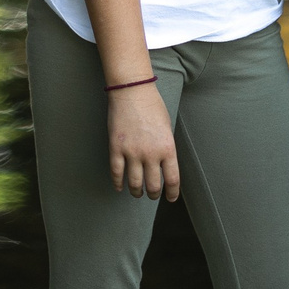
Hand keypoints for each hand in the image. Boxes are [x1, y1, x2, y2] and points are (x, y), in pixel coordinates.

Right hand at [108, 83, 179, 199]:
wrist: (132, 91)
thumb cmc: (152, 106)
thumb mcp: (167, 129)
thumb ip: (165, 149)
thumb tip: (162, 166)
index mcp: (167, 148)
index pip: (172, 180)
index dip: (171, 193)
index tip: (169, 198)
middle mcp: (151, 153)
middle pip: (153, 185)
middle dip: (153, 194)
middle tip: (151, 195)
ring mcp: (132, 152)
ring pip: (135, 183)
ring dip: (136, 191)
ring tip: (136, 192)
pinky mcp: (116, 147)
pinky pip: (117, 172)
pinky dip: (118, 183)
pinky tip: (119, 187)